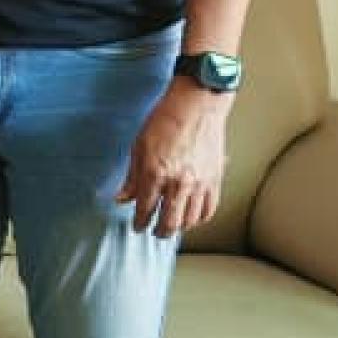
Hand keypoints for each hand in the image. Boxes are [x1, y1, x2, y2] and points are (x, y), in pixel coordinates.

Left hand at [115, 82, 231, 237]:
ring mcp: (200, 183)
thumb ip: (132, 177)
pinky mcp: (215, 179)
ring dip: (179, 227)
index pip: (146, 210)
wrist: (197, 105)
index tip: (138, 226)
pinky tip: (192, 216)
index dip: (140, 223)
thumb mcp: (139, 147)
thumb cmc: (166, 120)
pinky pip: (209, 209)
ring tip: (172, 225)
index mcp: (156, 174)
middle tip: (154, 231)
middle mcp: (179, 183)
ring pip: (190, 220)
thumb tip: (122, 198)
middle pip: (170, 223)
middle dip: (159, 232)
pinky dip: (199, 218)